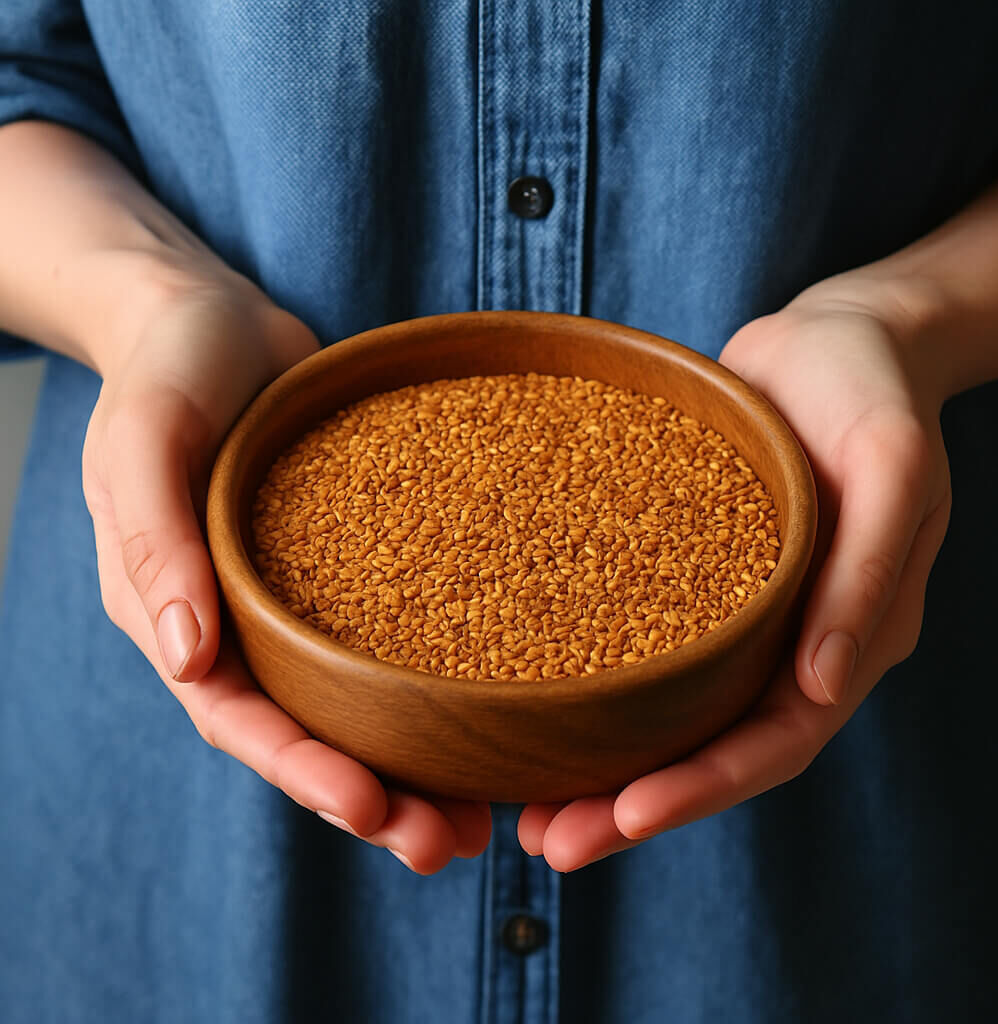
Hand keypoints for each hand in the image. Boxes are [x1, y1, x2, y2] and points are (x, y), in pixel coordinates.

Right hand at [82, 268, 490, 872]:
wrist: (220, 321)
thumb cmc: (170, 370)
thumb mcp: (144, 440)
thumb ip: (155, 541)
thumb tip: (184, 656)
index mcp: (181, 614)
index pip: (237, 718)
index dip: (300, 771)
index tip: (371, 810)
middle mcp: (245, 624)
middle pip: (308, 732)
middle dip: (373, 796)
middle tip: (446, 843)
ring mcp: (304, 600)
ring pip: (359, 701)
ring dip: (415, 760)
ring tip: (486, 813)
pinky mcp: (357, 566)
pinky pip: (395, 633)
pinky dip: (436, 680)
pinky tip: (495, 708)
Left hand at [518, 279, 951, 869]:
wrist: (830, 337)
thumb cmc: (869, 390)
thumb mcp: (889, 465)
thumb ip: (866, 574)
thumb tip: (820, 685)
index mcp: (844, 636)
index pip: (775, 742)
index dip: (702, 789)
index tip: (620, 820)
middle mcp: (787, 642)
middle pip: (711, 749)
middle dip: (634, 804)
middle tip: (548, 842)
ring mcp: (737, 616)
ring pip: (671, 714)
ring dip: (605, 766)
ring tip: (525, 804)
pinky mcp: (690, 579)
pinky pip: (645, 647)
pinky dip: (597, 689)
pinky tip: (535, 702)